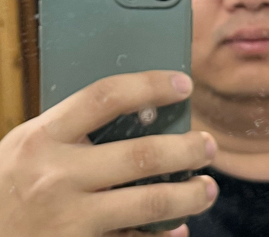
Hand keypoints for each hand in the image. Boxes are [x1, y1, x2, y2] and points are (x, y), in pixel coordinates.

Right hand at [0, 71, 217, 236]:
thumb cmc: (7, 183)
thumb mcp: (29, 145)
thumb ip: (75, 128)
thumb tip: (143, 111)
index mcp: (44, 137)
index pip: (106, 97)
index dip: (150, 86)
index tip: (184, 84)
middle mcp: (56, 177)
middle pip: (140, 156)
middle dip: (186, 149)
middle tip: (209, 145)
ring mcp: (68, 222)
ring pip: (148, 204)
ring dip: (188, 196)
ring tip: (208, 188)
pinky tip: (179, 230)